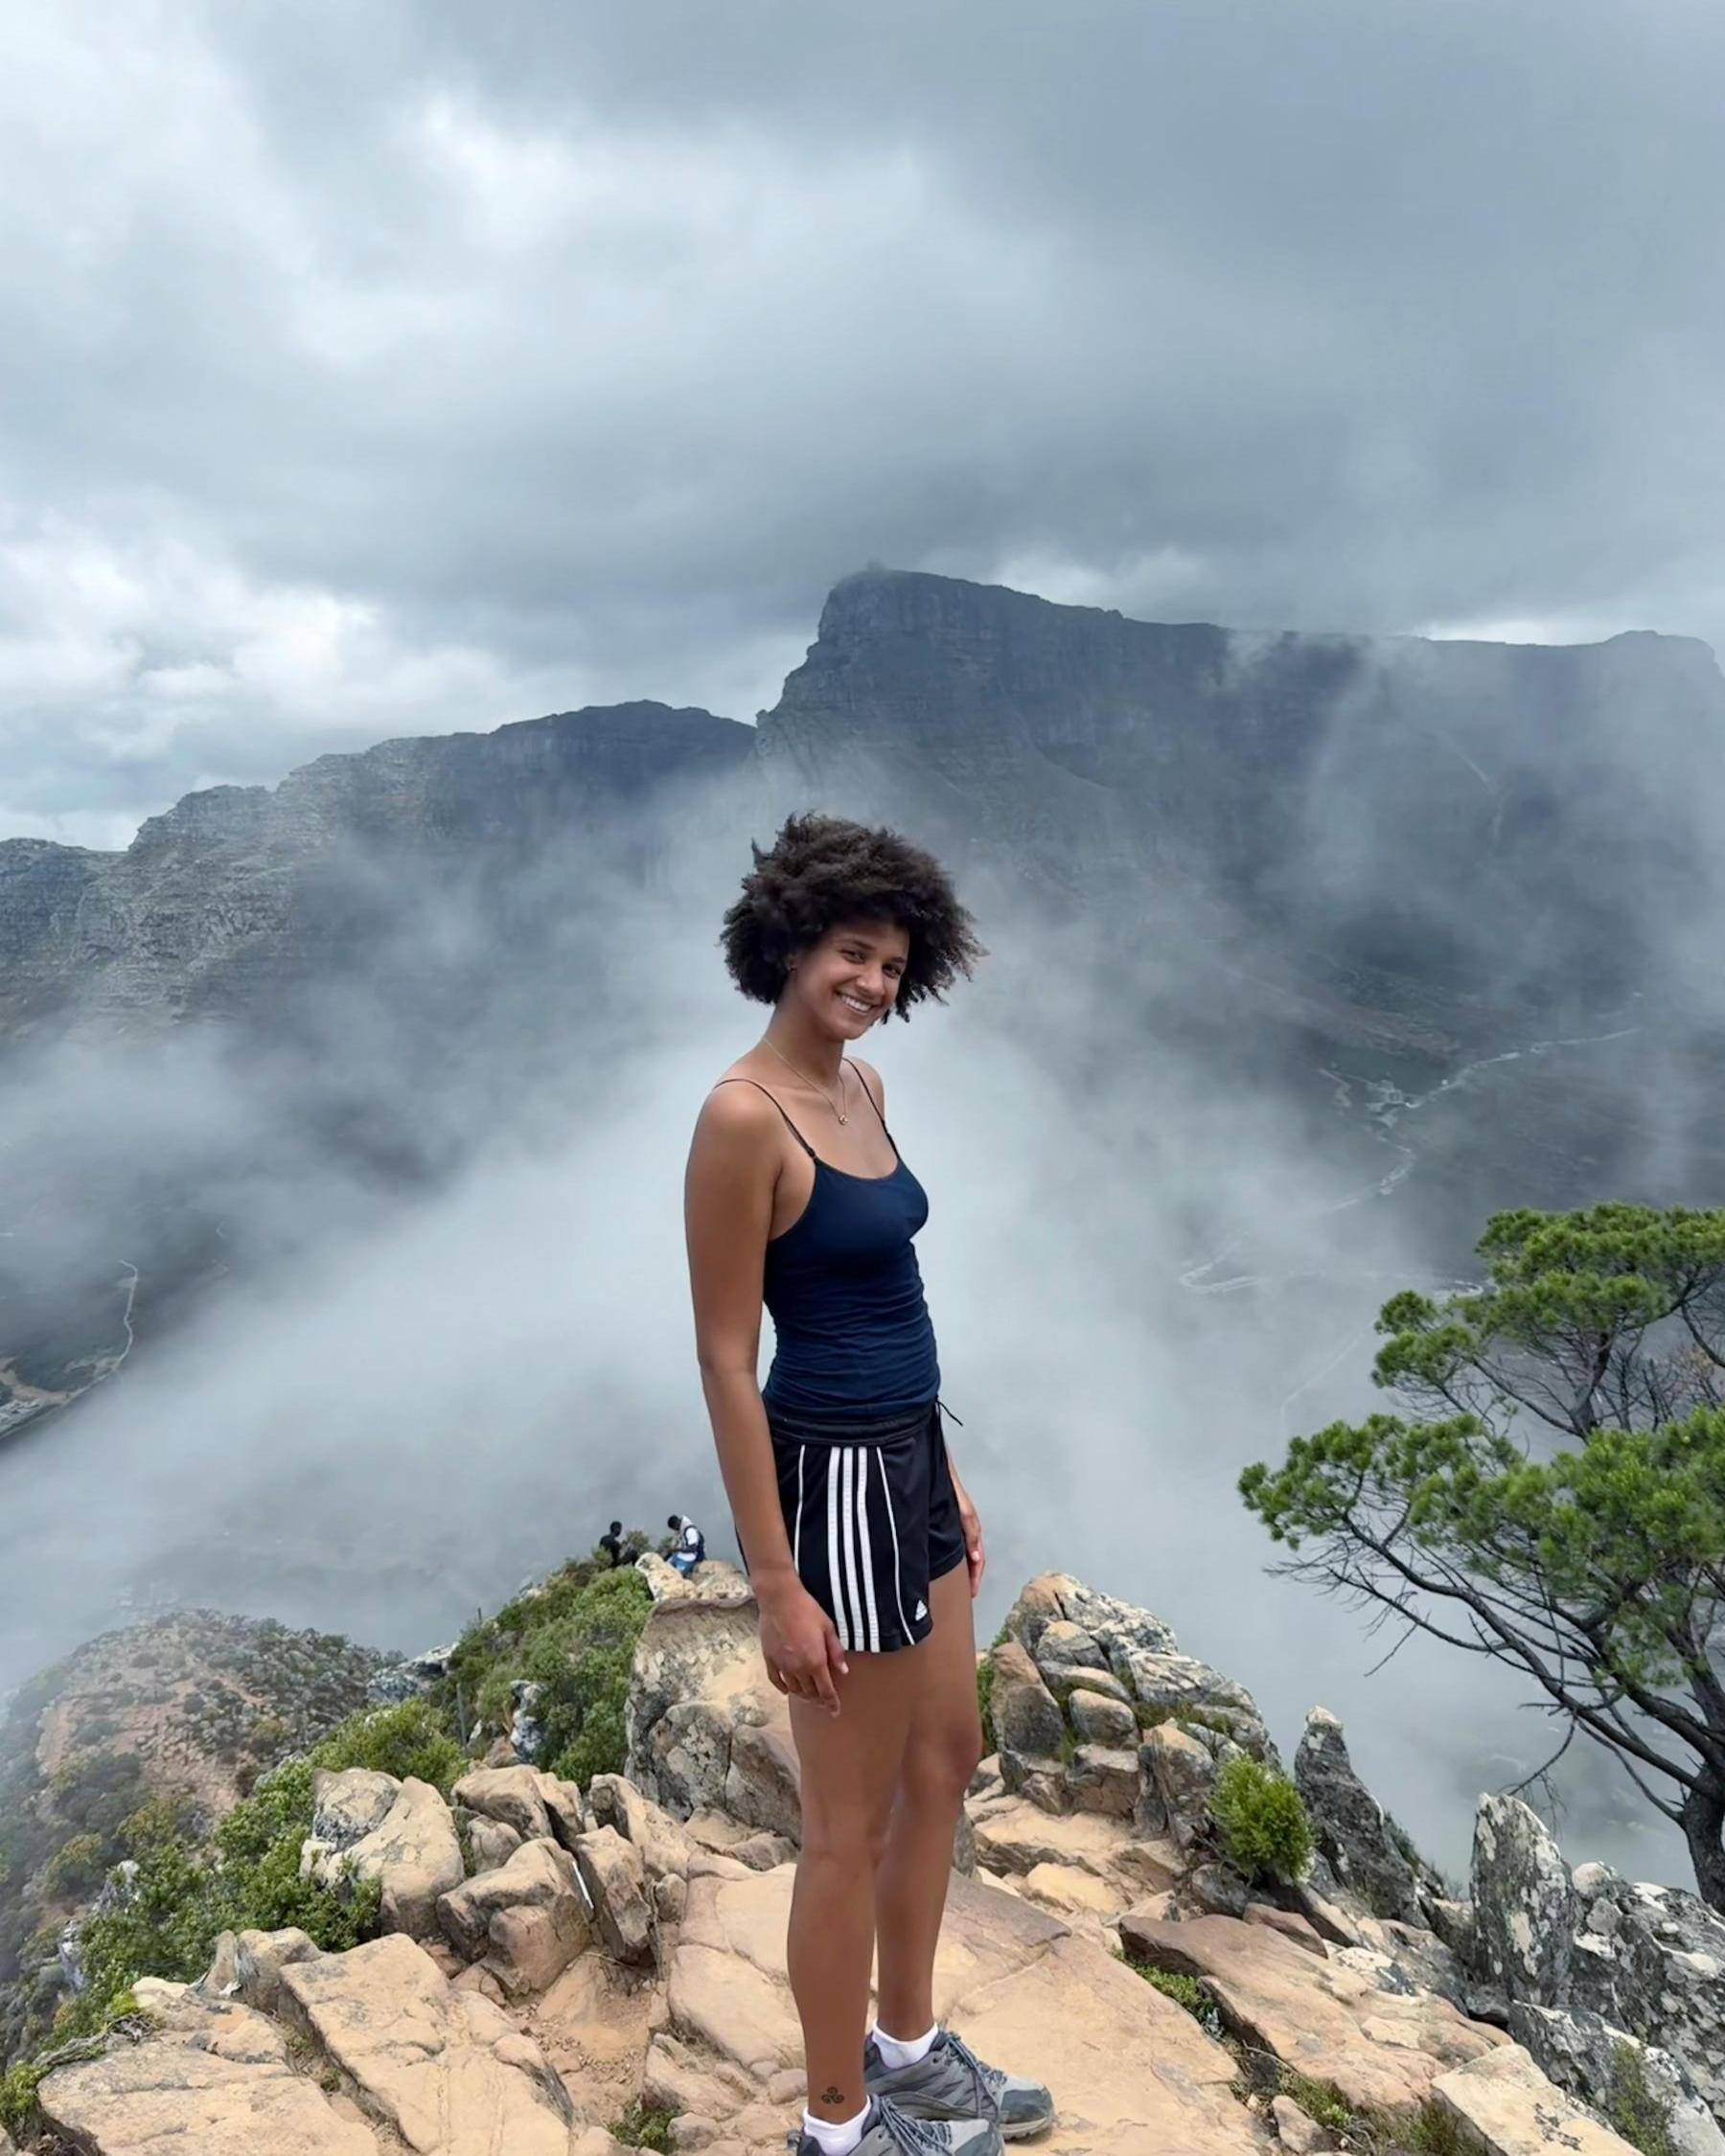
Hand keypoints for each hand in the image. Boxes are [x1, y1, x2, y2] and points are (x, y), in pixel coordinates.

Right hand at [755, 1573, 847, 1713]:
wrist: (779, 1599)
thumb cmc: (807, 1609)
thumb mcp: (828, 1628)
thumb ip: (836, 1652)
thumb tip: (843, 1671)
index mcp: (815, 1661)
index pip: (825, 1691)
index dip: (832, 1703)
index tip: (835, 1711)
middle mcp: (798, 1668)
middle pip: (809, 1693)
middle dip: (818, 1699)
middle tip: (824, 1699)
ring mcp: (782, 1665)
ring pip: (793, 1689)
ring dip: (803, 1694)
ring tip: (809, 1693)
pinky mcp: (769, 1659)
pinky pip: (776, 1680)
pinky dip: (783, 1688)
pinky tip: (787, 1689)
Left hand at [951, 1471, 984, 1597]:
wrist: (935, 1468)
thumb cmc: (949, 1486)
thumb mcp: (963, 1512)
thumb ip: (971, 1533)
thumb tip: (976, 1557)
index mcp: (971, 1528)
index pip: (979, 1559)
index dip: (976, 1577)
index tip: (971, 1592)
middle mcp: (964, 1529)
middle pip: (972, 1558)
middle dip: (970, 1576)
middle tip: (966, 1593)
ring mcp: (955, 1526)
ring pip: (962, 1552)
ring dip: (962, 1568)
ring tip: (957, 1584)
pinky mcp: (945, 1523)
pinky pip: (953, 1544)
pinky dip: (953, 1557)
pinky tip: (944, 1563)